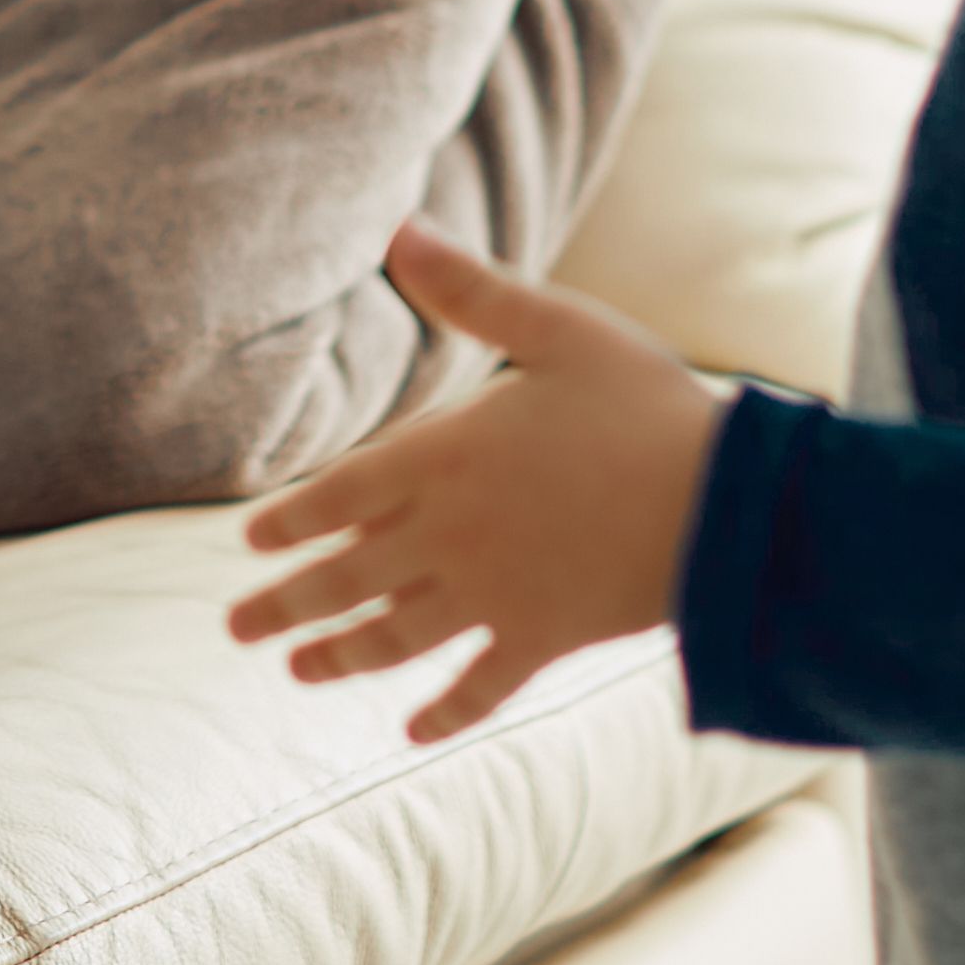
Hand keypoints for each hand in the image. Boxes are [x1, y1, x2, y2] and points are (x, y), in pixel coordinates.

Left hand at [228, 224, 729, 741]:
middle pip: (349, 576)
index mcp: (447, 455)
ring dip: (341, 657)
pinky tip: (412, 734)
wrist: (728, 505)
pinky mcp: (543, 639)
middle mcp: (453, 535)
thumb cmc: (645, 405)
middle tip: (236, 627)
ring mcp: (495, 596)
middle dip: (287, 604)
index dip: (291, 520)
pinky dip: (445, 712)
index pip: (342, 493)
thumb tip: (397, 231)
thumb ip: (470, 291)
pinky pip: (480, 686)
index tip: (250, 544)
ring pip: (397, 636)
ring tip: (297, 670)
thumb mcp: (557, 329)